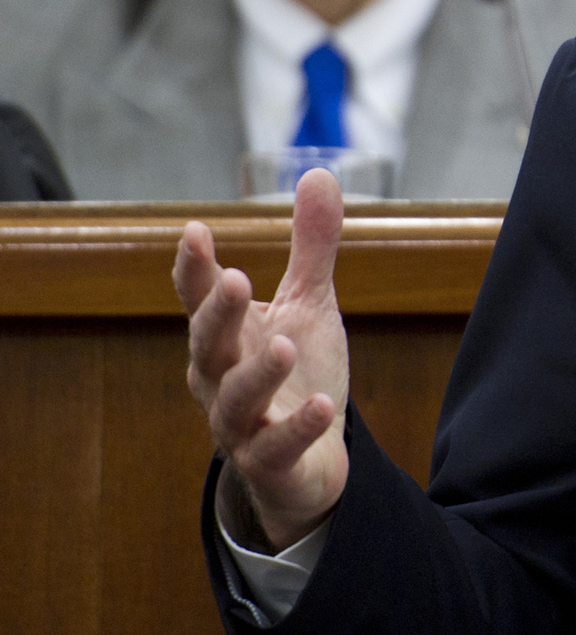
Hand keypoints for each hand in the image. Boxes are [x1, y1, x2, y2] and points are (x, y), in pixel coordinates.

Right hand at [174, 167, 351, 548]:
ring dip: (258, 373)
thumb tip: (320, 172)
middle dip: (218, 314)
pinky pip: (278, 447)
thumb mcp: (309, 305)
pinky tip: (323, 405)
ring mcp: (241, 425)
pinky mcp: (271, 461)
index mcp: (225, 337)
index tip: (195, 230)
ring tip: (285, 346)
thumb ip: (311, 247)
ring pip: (236, 400)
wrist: (310, 460)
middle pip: (208, 345)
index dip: (195, 267)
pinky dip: (297, 427)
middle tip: (237, 279)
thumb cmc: (299, 373)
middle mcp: (220, 380)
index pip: (200, 298)